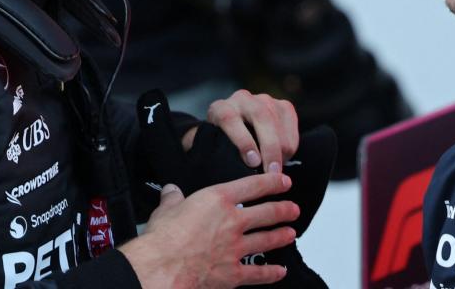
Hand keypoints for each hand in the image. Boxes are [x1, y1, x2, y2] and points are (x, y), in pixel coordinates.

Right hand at [121, 173, 299, 287]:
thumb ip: (173, 199)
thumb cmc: (163, 239)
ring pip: (267, 239)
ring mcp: (236, 248)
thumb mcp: (166, 210)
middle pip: (267, 213)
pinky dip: (271, 273)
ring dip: (281, 236)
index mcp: (218, 200)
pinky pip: (258, 273)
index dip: (272, 182)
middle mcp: (232, 221)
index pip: (253, 185)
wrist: (162, 268)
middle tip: (293, 209)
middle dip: (284, 210)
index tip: (283, 181)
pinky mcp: (233, 273)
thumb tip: (171, 191)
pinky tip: (279, 271)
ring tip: (291, 233)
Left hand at [207, 89, 298, 172]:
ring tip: (276, 171)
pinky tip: (282, 159)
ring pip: (279, 125)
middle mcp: (242, 99)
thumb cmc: (223, 147)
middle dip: (270, 148)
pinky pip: (292, 128)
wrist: (237, 132)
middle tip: (273, 172)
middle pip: (261, 117)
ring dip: (282, 151)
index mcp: (220, 109)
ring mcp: (265, 100)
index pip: (229, 118)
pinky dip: (290, 147)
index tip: (253, 162)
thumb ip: (223, 156)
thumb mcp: (216, 151)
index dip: (243, 141)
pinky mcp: (284, 106)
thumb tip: (242, 175)